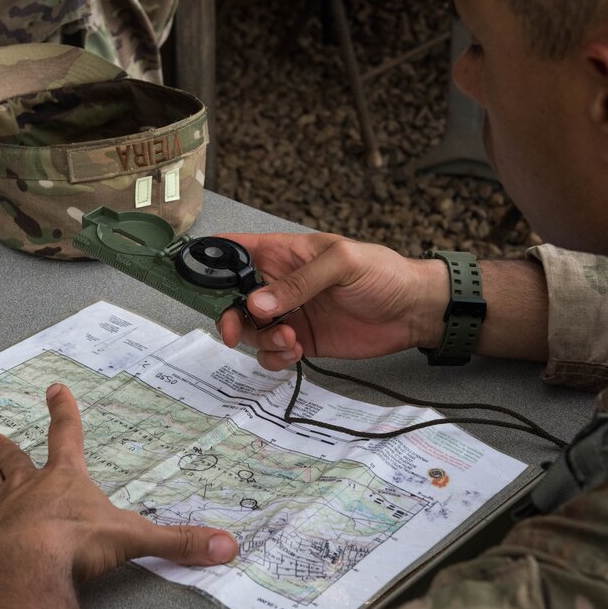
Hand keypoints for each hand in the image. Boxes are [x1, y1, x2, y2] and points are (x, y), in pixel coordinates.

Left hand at [0, 383, 239, 608]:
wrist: (28, 567)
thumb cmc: (75, 548)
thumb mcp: (135, 539)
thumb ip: (181, 541)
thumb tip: (228, 544)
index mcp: (65, 480)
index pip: (66, 435)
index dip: (62, 411)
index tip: (55, 389)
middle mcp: (27, 486)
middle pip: (17, 458)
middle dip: (10, 446)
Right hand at [217, 233, 446, 369]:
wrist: (414, 311)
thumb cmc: (383, 273)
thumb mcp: (342, 263)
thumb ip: (298, 282)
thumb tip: (258, 303)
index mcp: (284, 253)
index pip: (235, 251)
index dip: (209, 262)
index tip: (193, 282)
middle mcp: (280, 283)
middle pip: (233, 299)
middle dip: (230, 317)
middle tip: (238, 332)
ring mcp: (290, 314)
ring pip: (251, 330)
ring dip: (260, 340)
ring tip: (290, 341)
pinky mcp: (302, 340)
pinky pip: (272, 352)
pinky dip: (275, 357)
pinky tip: (296, 352)